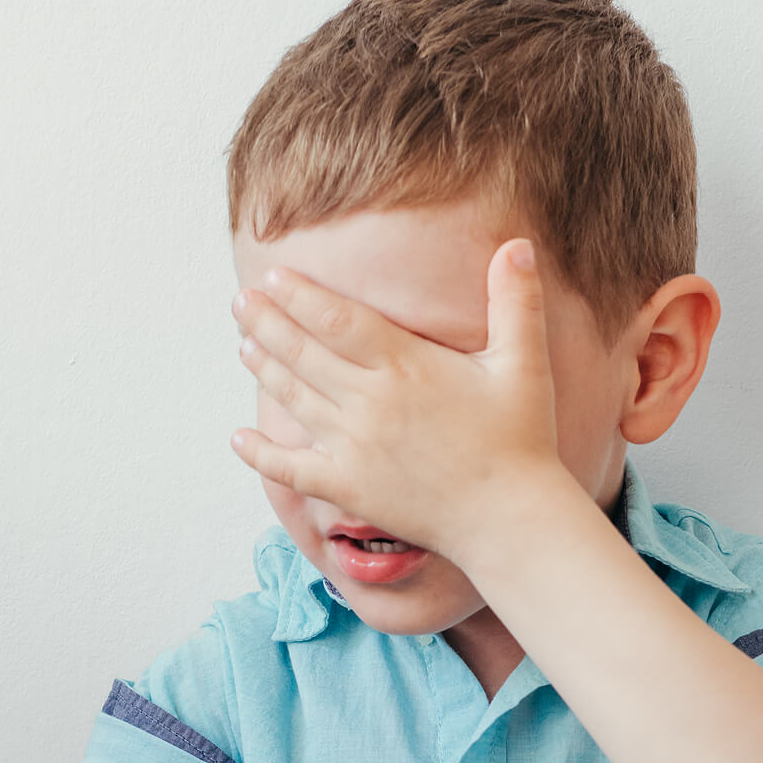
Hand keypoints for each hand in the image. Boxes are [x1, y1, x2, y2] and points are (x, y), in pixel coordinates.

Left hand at [229, 237, 565, 563]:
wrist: (508, 518)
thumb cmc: (521, 439)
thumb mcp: (524, 363)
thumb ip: (516, 302)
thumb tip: (518, 244)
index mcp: (405, 365)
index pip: (338, 318)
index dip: (301, 295)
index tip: (275, 275)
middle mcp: (370, 402)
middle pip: (304, 353)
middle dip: (267, 323)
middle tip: (241, 301)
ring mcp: (354, 447)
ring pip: (294, 400)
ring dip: (265, 370)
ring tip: (243, 345)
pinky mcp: (348, 488)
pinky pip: (291, 469)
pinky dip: (260, 453)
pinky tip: (238, 437)